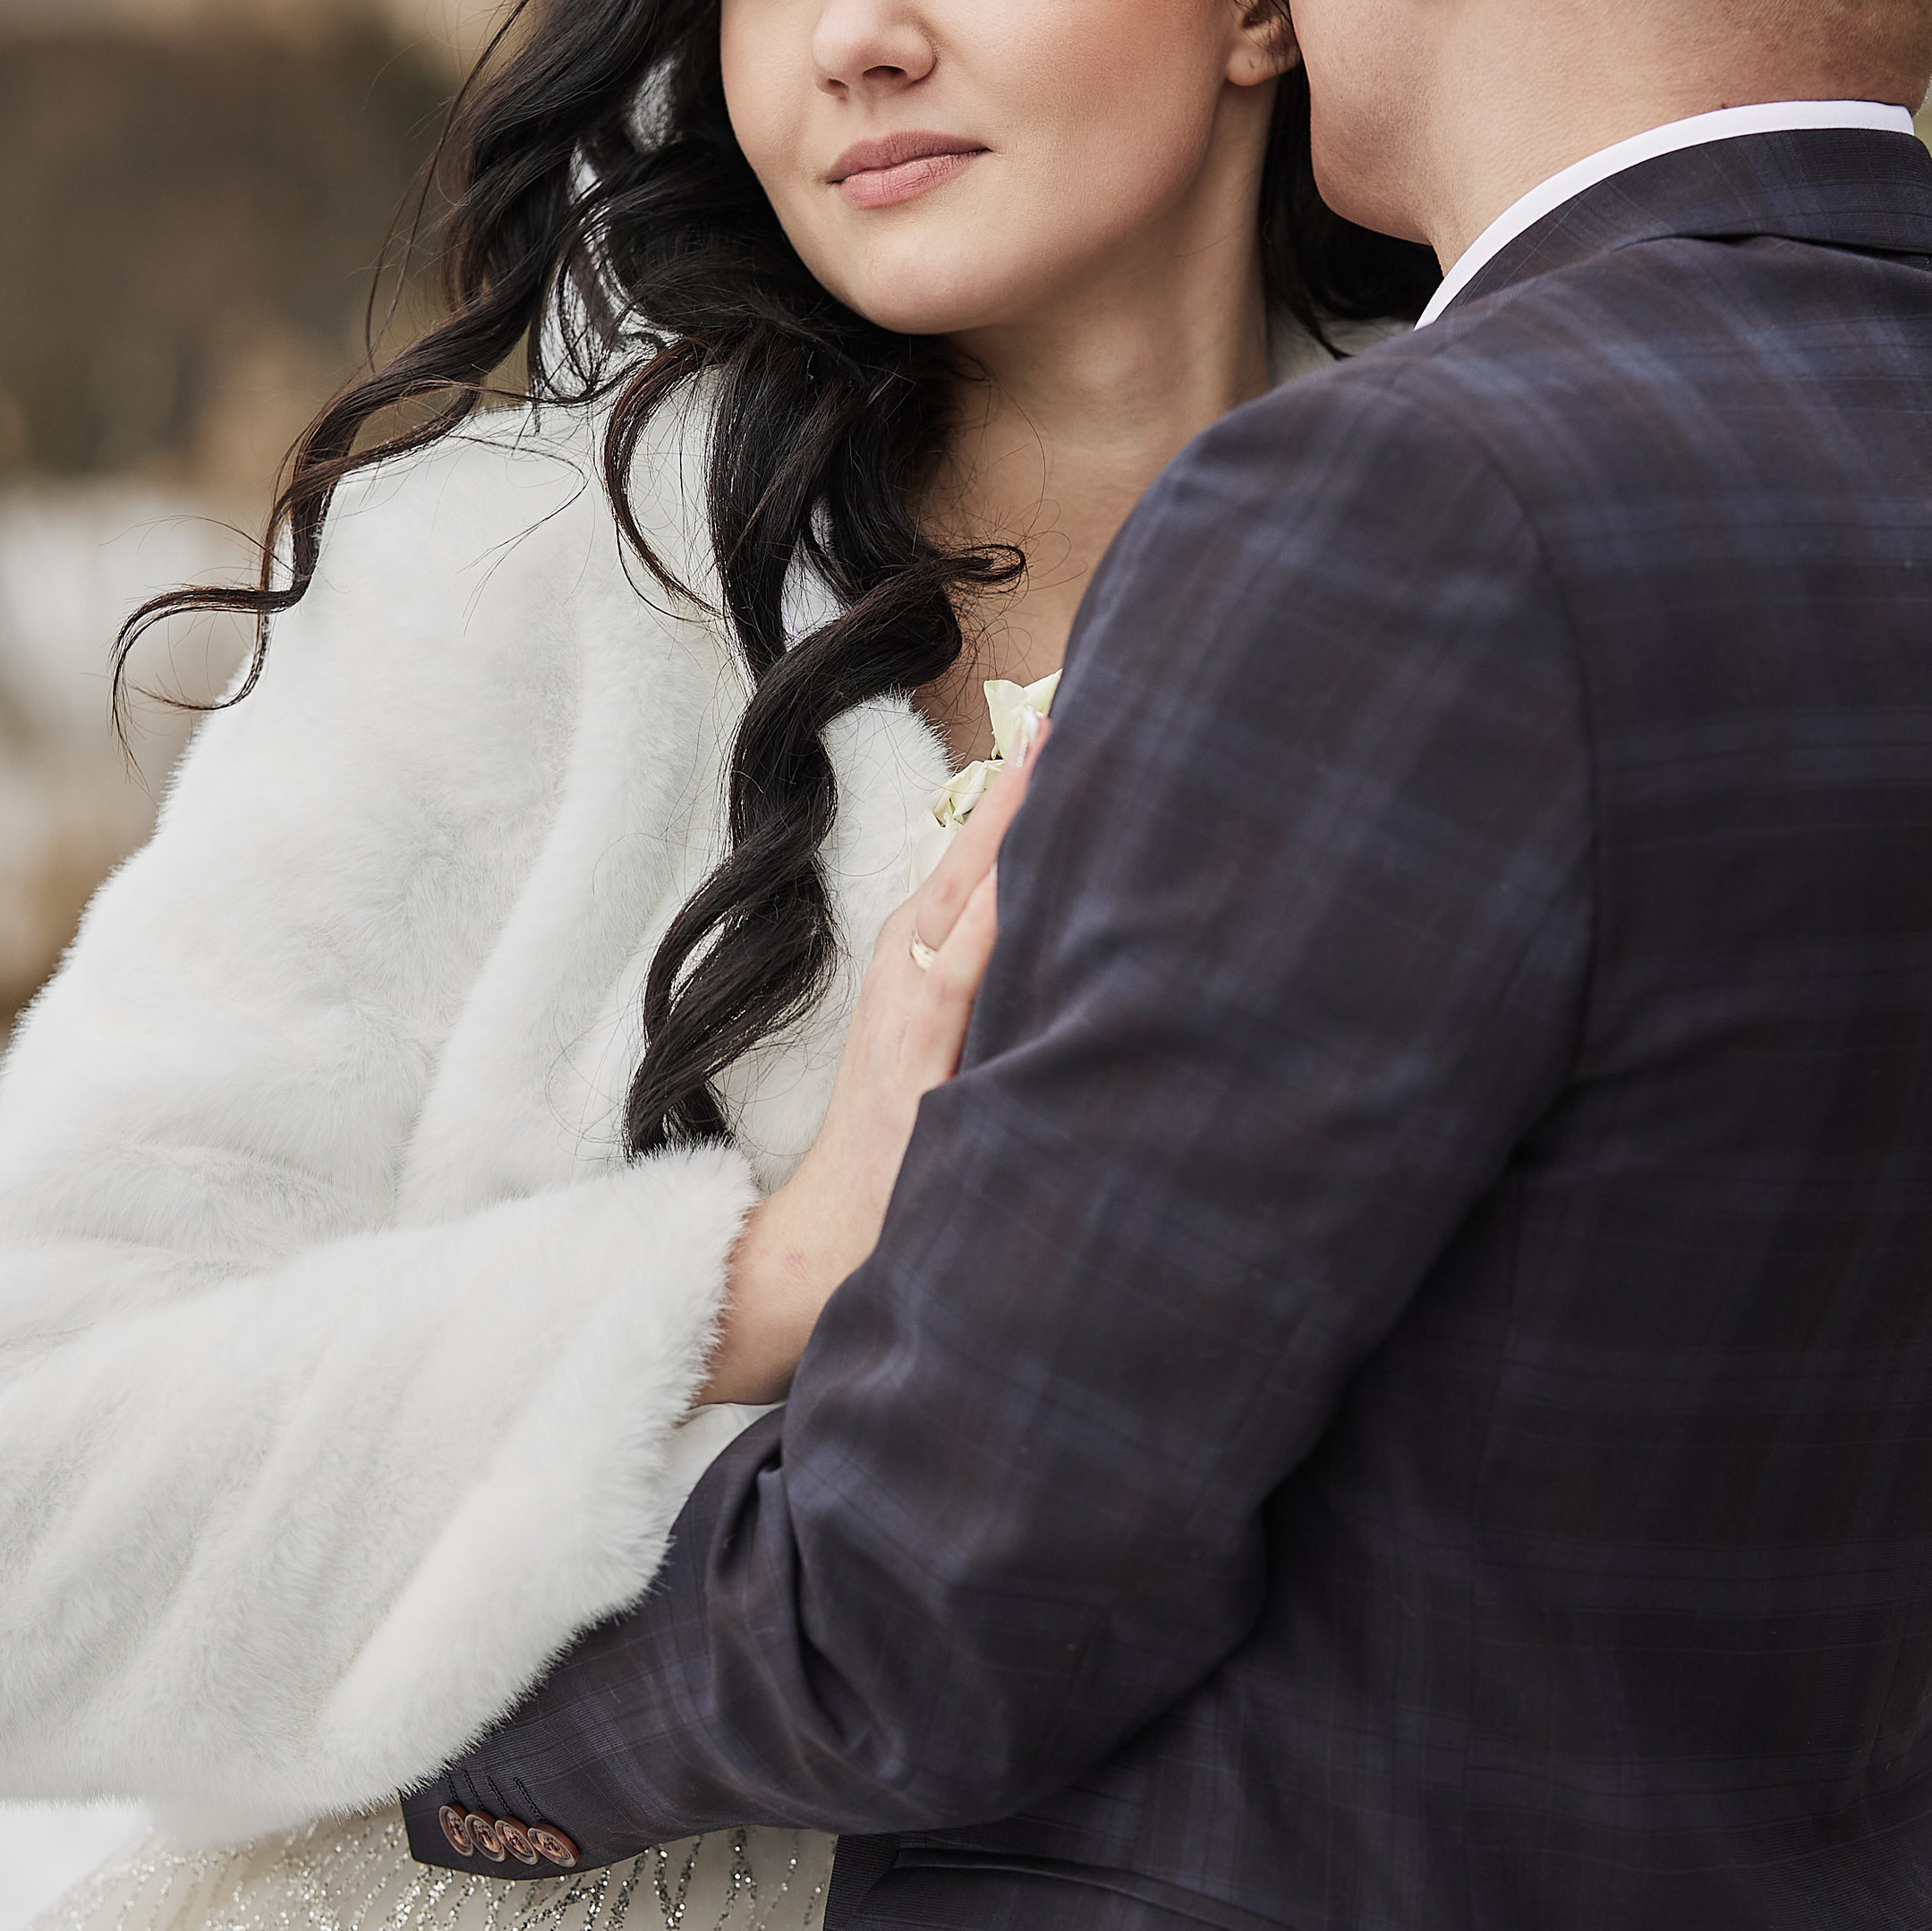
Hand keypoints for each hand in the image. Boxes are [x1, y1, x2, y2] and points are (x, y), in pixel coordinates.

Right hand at [699, 722, 1045, 1405]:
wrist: (828, 1247)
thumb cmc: (904, 1161)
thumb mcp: (961, 1062)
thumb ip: (1008, 1004)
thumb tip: (1093, 962)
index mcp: (928, 954)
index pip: (993, 847)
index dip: (1040, 779)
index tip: (1097, 709)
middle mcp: (917, 955)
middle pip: (990, 839)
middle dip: (1042, 765)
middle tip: (1103, 683)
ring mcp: (915, 987)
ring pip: (981, 873)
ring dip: (1024, 802)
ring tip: (1073, 725)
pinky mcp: (918, 1030)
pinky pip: (969, 943)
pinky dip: (1001, 882)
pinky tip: (1039, 838)